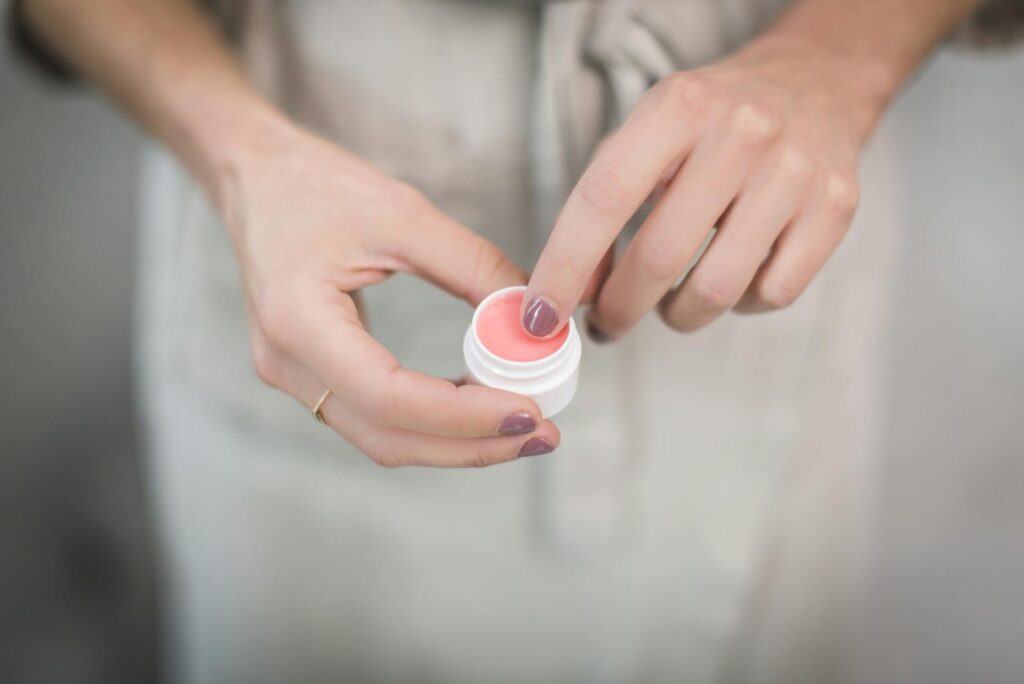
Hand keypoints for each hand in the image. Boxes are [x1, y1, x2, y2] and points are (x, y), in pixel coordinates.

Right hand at [219, 122, 558, 465]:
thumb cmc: (316, 185)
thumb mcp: (403, 213)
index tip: (529, 412)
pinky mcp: (311, 375)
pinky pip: (376, 418)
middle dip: (472, 445)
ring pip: (383, 439)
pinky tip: (481, 407)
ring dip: (456, 442)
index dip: (464, 416)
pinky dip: (433, 422)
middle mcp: (286, 363)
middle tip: (544, 435)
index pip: (388, 397)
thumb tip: (536, 317)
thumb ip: (473, 265)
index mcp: (297, 319)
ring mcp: (293, 376)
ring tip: (524, 428)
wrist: (256, 178)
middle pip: (387, 437)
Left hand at [522, 37, 878, 340]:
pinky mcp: (835, 210)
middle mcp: (741, 135)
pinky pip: (770, 296)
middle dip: (619, 308)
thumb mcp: (647, 135)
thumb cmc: (711, 122)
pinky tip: (730, 278)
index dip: (565, 266)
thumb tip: (573, 292)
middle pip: (659, 258)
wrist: (814, 84)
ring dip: (676, 315)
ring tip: (667, 302)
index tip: (539, 315)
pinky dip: (737, 305)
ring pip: (716, 290)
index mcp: (678, 108)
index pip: (603, 199)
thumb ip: (602, 205)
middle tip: (606, 321)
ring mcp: (794, 173)